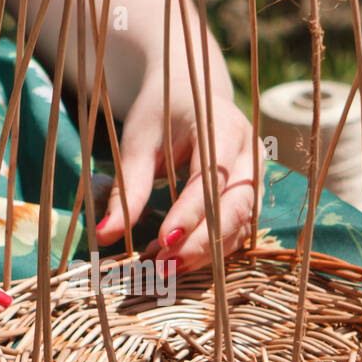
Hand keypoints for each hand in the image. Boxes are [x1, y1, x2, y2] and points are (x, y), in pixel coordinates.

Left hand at [94, 71, 263, 272]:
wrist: (192, 93)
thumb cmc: (162, 113)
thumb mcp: (139, 143)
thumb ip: (127, 189)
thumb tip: (104, 235)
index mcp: (224, 129)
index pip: (212, 179)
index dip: (190, 214)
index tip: (162, 242)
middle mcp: (250, 155)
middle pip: (236, 208)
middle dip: (202, 243)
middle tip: (163, 267)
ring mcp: (257, 177)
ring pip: (241, 226)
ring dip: (205, 252)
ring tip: (164, 268)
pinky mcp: (252, 197)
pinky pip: (239, 231)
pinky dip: (210, 250)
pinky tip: (176, 259)